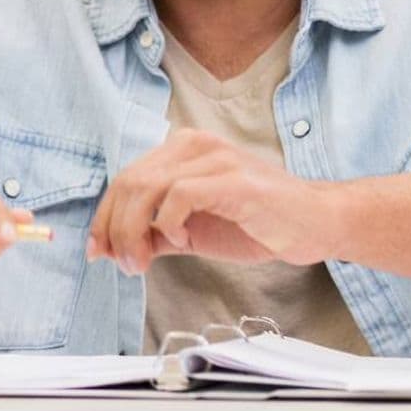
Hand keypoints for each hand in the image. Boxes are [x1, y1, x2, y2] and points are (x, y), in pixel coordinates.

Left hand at [87, 129, 339, 274]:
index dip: (104, 217)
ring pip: (148, 187)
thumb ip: (154, 233)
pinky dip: (169, 223)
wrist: (312, 223)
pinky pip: (181, 195)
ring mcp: (217, 159)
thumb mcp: (193, 230)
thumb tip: (109, 247)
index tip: (98, 251)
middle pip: (130, 181)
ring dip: (134, 232)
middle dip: (115, 229)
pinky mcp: (235, 180)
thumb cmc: (257, 223)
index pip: (126, 178)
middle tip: (124, 265)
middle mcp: (197, 145)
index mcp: (184, 150)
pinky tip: (180, 239)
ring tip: (142, 262)